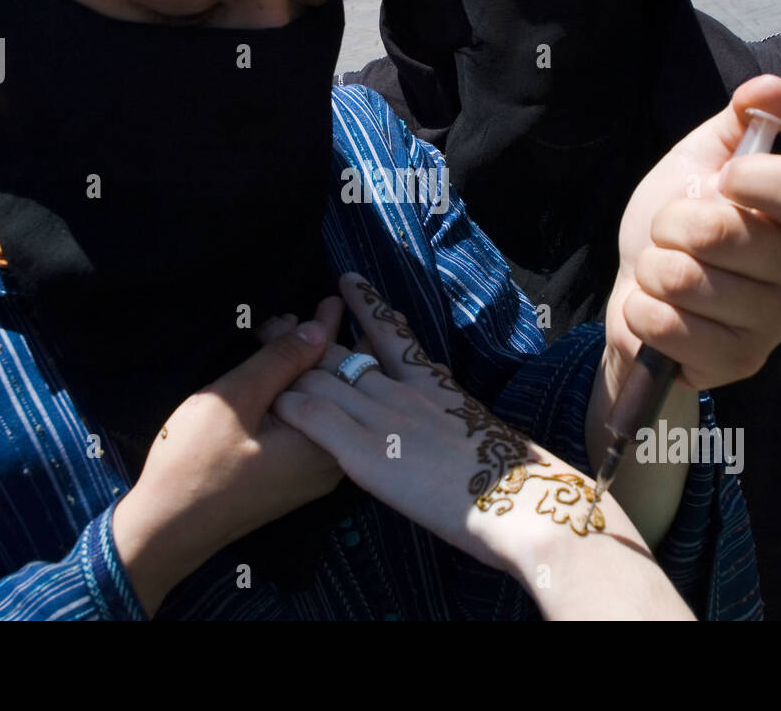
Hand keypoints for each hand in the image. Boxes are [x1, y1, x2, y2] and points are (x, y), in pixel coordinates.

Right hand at [112, 298, 345, 616]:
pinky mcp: (297, 478)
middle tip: (283, 320)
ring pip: (322, 406)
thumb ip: (282, 360)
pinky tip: (274, 376)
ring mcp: (316, 473)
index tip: (327, 300)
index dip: (328, 331)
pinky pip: (310, 426)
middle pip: (337, 389)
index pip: (342, 373)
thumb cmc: (196, 463)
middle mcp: (331, 460)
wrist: (168, 528)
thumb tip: (321, 325)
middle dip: (313, 349)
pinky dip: (294, 397)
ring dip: (300, 372)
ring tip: (275, 339)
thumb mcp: (235, 398)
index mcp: (325, 441)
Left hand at [273, 274, 693, 619]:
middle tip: (276, 318)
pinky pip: (315, 417)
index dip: (366, 305)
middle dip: (306, 334)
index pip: (393, 333)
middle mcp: (404, 391)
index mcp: (435, 385)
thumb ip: (454, 414)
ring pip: (323, 378)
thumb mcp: (482, 429)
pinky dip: (290, 402)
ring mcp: (382, 418)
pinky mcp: (364, 451)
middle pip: (343, 352)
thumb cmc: (513, 480)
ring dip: (288, 362)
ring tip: (262, 342)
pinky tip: (269, 395)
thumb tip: (447, 406)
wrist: (518, 501)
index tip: (345, 280)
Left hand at [604, 75, 780, 393]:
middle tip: (672, 235)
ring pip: (684, 279)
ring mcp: (773, 323)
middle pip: (724, 232)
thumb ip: (737, 123)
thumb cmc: (677, 228)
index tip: (722, 178)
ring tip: (664, 275)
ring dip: (653, 271)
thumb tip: (772, 85)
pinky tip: (657, 311)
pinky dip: (643, 312)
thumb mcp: (699, 163)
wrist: (643, 295)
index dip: (756, 177)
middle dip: (670, 225)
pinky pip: (668, 327)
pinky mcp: (737, 365)